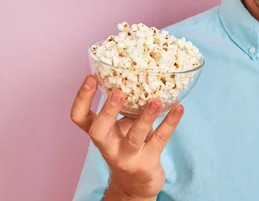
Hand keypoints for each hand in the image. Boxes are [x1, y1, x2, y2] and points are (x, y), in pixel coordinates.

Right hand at [70, 75, 184, 198]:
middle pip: (98, 130)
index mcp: (99, 133)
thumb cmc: (129, 146)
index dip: (82, 98)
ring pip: (134, 136)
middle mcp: (108, 146)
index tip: (91, 77)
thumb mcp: (121, 127)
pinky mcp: (147, 162)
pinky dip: (171, 122)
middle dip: (107, 111)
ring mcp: (127, 156)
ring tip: (156, 100)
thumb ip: (126, 107)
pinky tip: (179, 108)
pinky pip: (160, 139)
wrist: (136, 184)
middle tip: (118, 92)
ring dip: (146, 117)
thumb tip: (138, 73)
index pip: (79, 117)